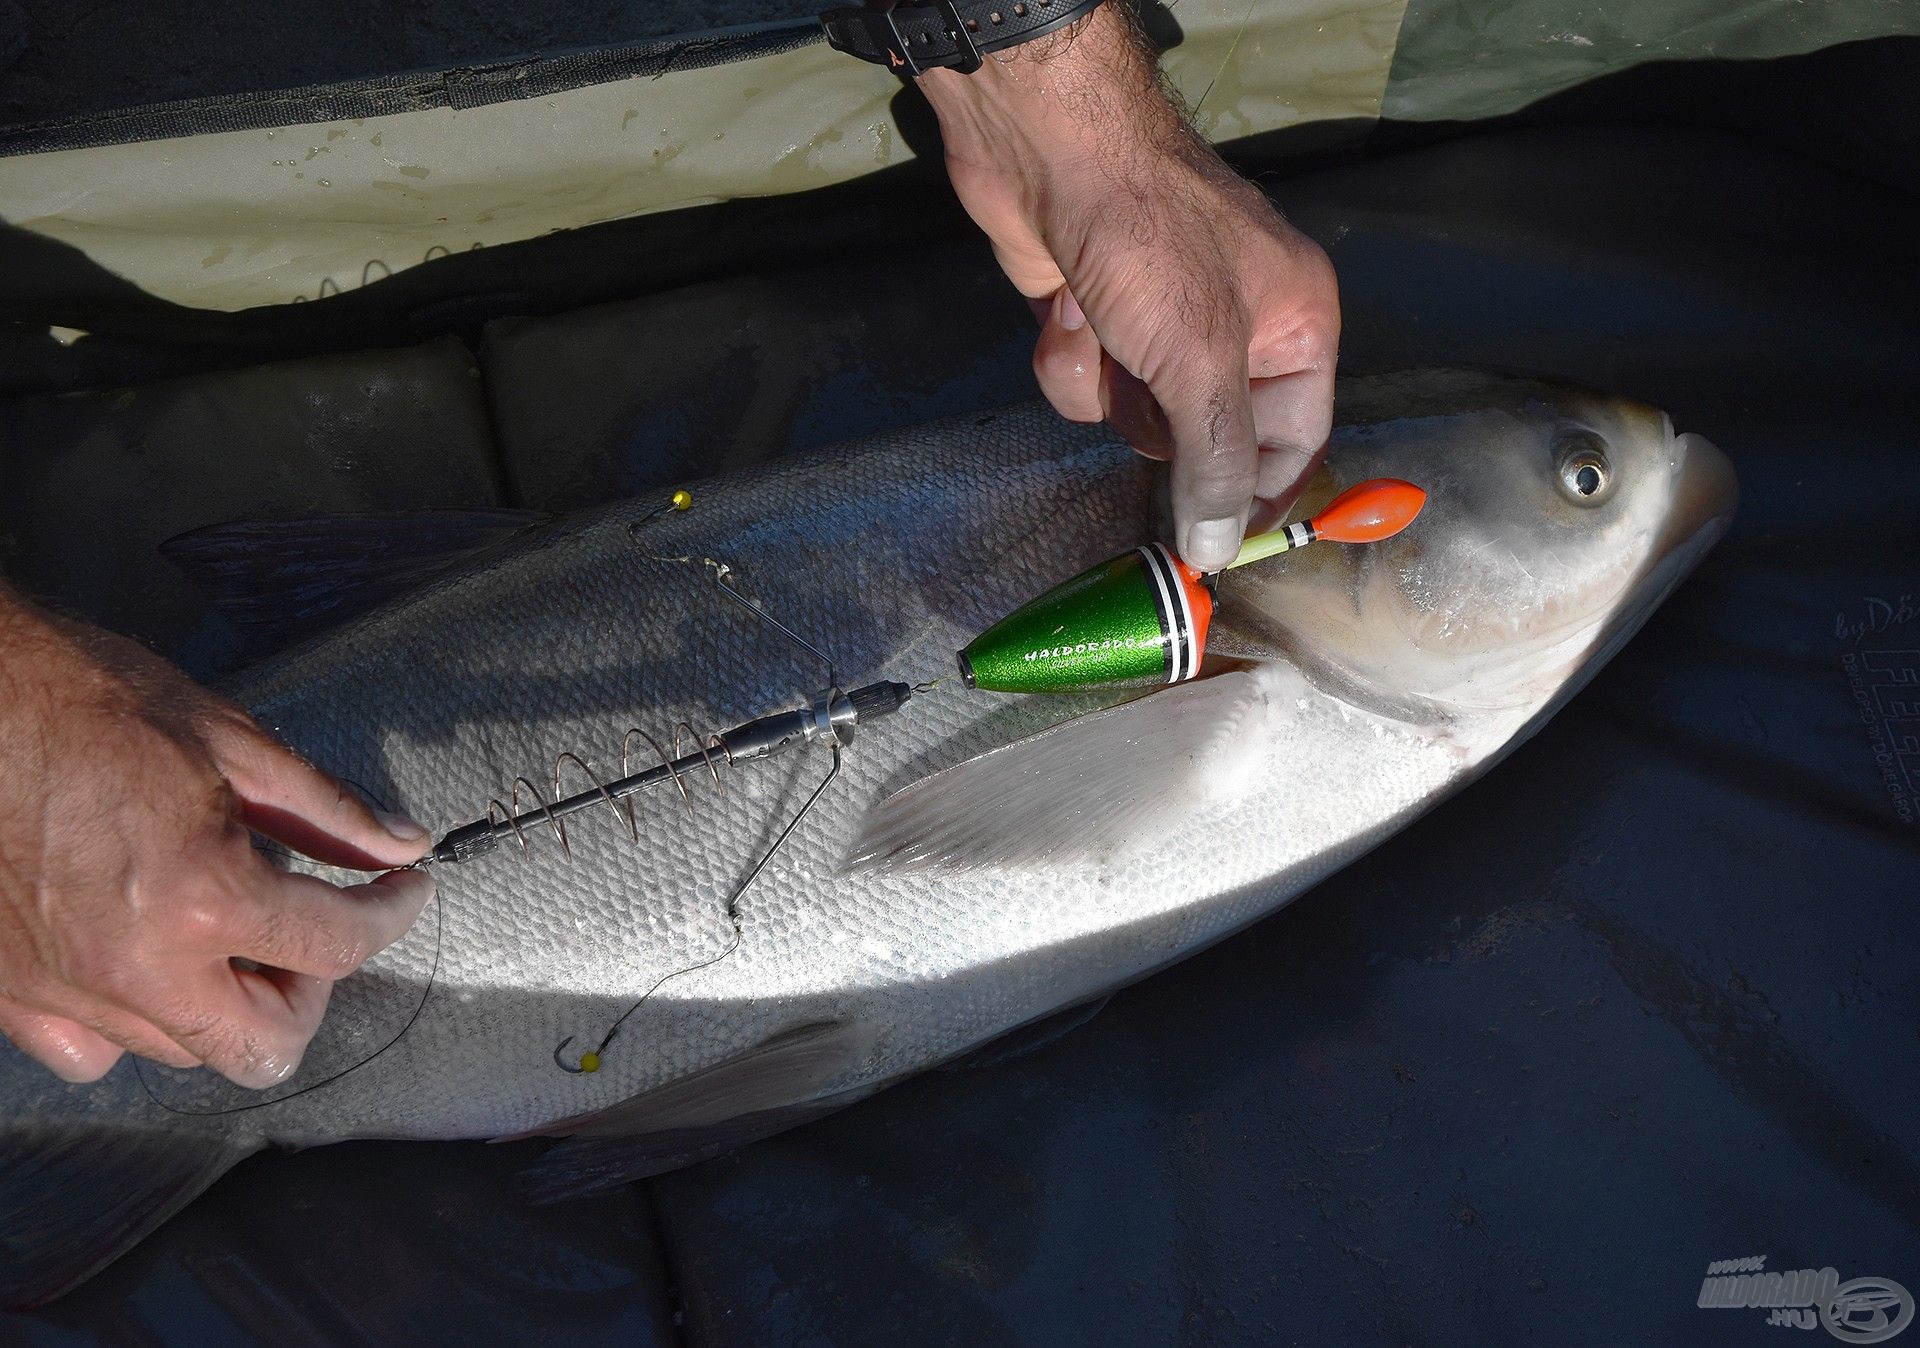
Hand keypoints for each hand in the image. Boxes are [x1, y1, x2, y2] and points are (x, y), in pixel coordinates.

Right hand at [0, 589, 433, 1086]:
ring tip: (234, 935)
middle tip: (315, 927)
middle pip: (265, 1044)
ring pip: (183, 1051)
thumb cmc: (83, 701)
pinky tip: (148, 959)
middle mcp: (134, 969)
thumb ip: (325, 812)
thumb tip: (401, 844)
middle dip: (311, 990)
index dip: (390, 915)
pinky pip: (93, 1051)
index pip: (336, 947)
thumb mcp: (230, 741)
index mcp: (200, 900)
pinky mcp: (10, 996)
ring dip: (229, 1005)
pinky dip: (135, 1020)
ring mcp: (64, 993)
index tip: (402, 891)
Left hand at [919, 2, 1339, 568]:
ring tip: (1099, 331)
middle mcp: (1236, 328)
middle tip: (1145, 407)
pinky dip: (1070, 361)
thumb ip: (1216, 464)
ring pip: (1137, 415)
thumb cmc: (1148, 242)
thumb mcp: (1201, 362)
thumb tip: (1220, 552)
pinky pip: (1091, 384)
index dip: (1260, 498)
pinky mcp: (1097, 321)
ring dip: (1106, 391)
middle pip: (1208, 437)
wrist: (1048, 151)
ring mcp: (1160, 324)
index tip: (1220, 553)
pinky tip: (1062, 313)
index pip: (1295, 440)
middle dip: (1163, 429)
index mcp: (1294, 326)